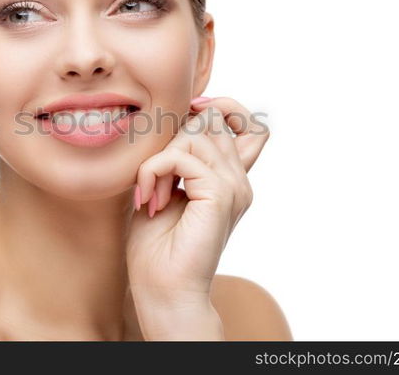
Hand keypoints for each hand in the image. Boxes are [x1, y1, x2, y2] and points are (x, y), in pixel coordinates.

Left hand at [126, 96, 268, 336]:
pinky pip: (181, 157)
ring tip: (150, 193)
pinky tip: (149, 200)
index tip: (184, 123)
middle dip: (174, 137)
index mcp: (230, 179)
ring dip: (160, 158)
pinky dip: (154, 171)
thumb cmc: (158, 246)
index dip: (221, 108)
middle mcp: (238, 180)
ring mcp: (234, 186)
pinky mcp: (221, 195)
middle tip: (153, 177)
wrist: (163, 290)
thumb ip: (178, 158)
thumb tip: (177, 122)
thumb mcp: (166, 188)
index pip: (250, 124)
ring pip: (196, 132)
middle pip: (214, 120)